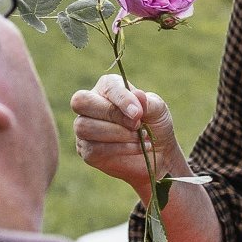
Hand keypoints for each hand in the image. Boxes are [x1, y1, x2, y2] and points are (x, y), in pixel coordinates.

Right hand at [70, 74, 183, 193]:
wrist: (159, 154)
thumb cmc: (155, 125)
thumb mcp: (158, 110)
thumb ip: (147, 102)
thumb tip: (138, 95)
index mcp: (107, 87)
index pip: (106, 86)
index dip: (122, 99)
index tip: (138, 114)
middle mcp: (91, 105)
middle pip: (82, 102)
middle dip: (112, 115)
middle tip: (136, 125)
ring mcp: (85, 128)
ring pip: (84, 126)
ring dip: (117, 134)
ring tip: (139, 138)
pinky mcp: (87, 150)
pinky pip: (93, 148)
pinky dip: (118, 149)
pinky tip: (135, 148)